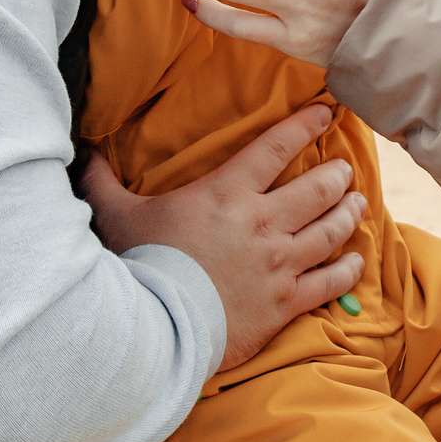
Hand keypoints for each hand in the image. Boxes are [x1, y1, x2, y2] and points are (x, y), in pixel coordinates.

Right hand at [81, 103, 366, 370]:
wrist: (158, 328)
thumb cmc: (139, 267)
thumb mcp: (115, 216)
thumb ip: (103, 181)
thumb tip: (83, 154)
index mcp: (227, 194)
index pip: (275, 148)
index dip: (304, 125)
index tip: (325, 113)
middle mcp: (263, 223)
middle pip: (317, 189)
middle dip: (336, 175)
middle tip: (344, 169)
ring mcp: (280, 264)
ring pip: (331, 231)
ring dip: (348, 214)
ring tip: (357, 203)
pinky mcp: (285, 302)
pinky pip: (329, 282)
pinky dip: (346, 269)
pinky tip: (355, 261)